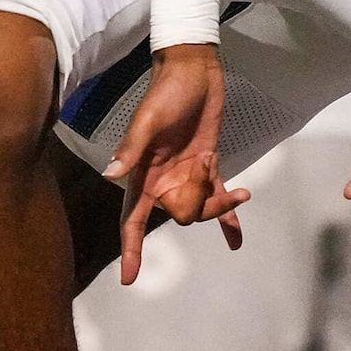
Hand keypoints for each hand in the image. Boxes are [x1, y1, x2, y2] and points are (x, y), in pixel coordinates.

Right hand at [107, 42, 248, 283]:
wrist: (194, 71)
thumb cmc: (166, 92)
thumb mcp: (148, 119)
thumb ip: (132, 148)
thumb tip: (112, 175)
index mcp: (143, 174)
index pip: (133, 220)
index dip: (131, 248)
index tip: (129, 279)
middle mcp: (163, 180)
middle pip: (181, 215)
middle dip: (199, 204)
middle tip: (203, 164)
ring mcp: (186, 175)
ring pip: (203, 208)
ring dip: (221, 203)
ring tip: (237, 187)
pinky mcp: (208, 164)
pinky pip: (218, 197)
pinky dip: (229, 218)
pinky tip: (236, 241)